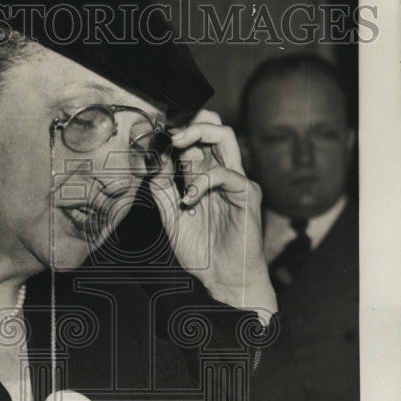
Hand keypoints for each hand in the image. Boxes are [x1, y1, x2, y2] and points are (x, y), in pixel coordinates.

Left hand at [148, 110, 276, 322]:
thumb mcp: (171, 217)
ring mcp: (235, 181)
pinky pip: (227, 173)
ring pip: (225, 138)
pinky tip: (188, 198)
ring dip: (199, 133)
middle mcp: (220, 173)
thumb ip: (163, 189)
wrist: (223, 278)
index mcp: (202, 176)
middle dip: (190, 121)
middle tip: (169, 131)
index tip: (153, 134)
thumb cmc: (201, 251)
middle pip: (213, 128)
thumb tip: (154, 159)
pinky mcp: (247, 194)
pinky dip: (203, 181)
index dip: (175, 132)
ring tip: (176, 142)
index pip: (193, 140)